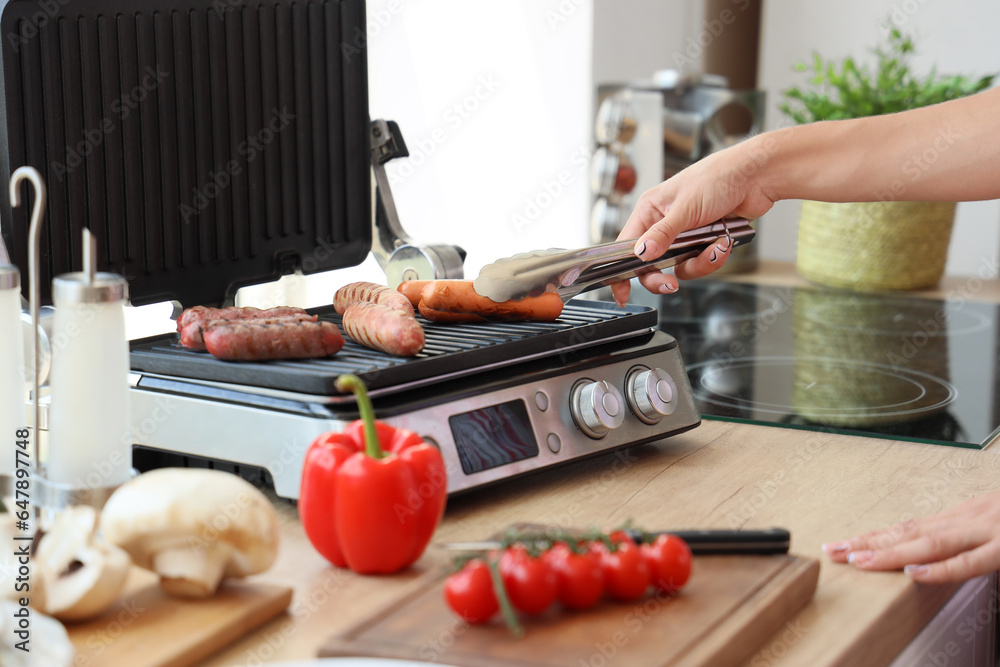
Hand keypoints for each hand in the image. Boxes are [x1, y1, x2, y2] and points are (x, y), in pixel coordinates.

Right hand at [610, 137, 776, 305]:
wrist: (756, 178)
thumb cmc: (719, 177)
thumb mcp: (686, 207)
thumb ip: (662, 234)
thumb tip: (641, 254)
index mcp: (651, 210)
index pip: (627, 245)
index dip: (622, 269)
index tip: (621, 292)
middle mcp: (664, 223)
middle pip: (651, 264)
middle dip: (663, 275)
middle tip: (670, 284)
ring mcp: (684, 234)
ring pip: (679, 267)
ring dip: (699, 262)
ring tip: (715, 247)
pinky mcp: (703, 242)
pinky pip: (700, 262)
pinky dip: (714, 257)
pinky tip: (724, 242)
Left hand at [822, 488, 999, 583]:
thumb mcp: (997, 520)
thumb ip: (971, 535)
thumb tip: (937, 551)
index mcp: (966, 515)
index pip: (910, 526)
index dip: (874, 535)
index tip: (843, 543)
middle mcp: (970, 518)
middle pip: (909, 532)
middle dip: (868, 543)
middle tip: (833, 551)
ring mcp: (990, 530)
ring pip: (931, 543)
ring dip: (891, 553)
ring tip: (858, 561)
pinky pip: (972, 559)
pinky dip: (942, 567)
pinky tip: (915, 572)